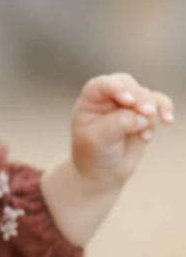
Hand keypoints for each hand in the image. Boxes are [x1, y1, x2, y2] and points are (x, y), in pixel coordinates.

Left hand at [72, 73, 173, 189]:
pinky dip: (165, 110)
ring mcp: (127, 104)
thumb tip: (143, 116)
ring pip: (146, 95)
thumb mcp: (98, 139)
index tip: (128, 101)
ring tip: (144, 135)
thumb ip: (118, 123)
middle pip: (129, 85)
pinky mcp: (143, 113)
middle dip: (140, 98)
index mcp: (90, 100)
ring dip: (151, 112)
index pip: (102, 84)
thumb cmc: (93, 153)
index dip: (117, 88)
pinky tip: (167, 121)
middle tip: (147, 113)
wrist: (103, 172)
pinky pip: (160, 102)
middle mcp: (108, 98)